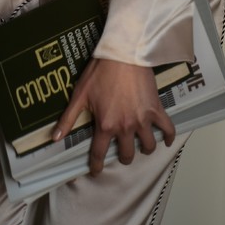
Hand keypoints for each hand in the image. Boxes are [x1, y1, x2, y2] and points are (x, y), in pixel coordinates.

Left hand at [53, 57, 175, 175]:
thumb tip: (55, 138)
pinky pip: (167, 128)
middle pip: (127, 154)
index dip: (96, 166)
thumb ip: (68, 118)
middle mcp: (125, 127)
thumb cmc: (101, 71)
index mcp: (106, 125)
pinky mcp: (156, 109)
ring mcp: (143, 119)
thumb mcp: (80, 94)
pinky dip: (169, 137)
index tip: (96, 171)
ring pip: (148, 146)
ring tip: (141, 144)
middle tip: (122, 151)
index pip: (99, 154)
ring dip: (144, 148)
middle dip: (124, 157)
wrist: (124, 53)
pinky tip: (166, 140)